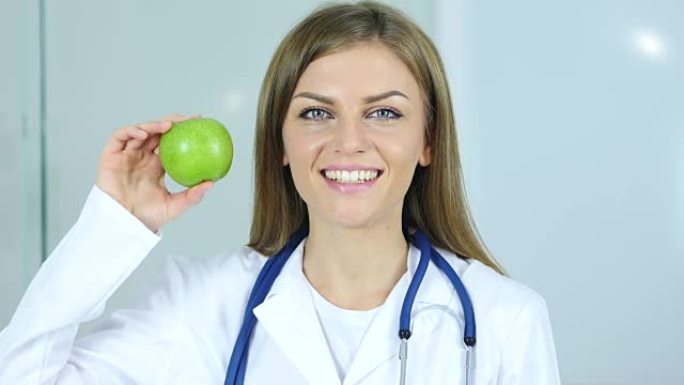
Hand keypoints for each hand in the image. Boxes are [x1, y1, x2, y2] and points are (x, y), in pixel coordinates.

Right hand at [95, 114, 213, 232]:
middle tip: (187, 120)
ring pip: (140, 132)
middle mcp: (142, 157)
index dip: (183, 132)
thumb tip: (211, 183)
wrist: (124, 224)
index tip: (199, 125)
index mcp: (157, 165)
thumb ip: (192, 195)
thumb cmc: (147, 217)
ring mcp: (127, 155)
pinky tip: (144, 133)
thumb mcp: (174, 206)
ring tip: (167, 126)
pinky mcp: (111, 156)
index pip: (171, 143)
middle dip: (172, 123)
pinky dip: (131, 130)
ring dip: (153, 125)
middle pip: (157, 133)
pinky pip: (120, 137)